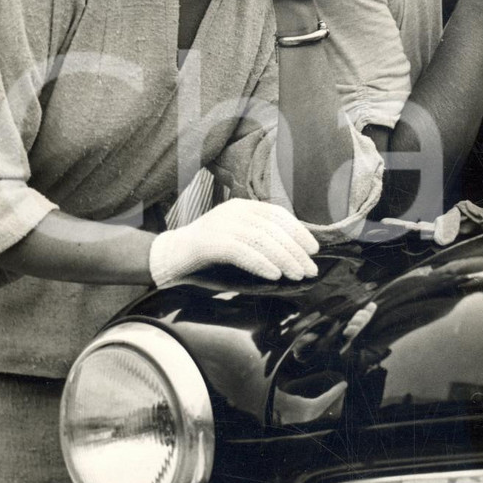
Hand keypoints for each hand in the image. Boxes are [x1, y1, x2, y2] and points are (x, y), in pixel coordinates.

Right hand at [149, 199, 319, 285]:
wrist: (169, 257)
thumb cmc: (208, 255)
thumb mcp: (238, 240)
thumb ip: (260, 240)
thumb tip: (295, 252)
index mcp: (241, 207)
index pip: (277, 214)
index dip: (298, 231)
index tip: (314, 250)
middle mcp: (232, 211)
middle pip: (272, 228)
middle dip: (295, 250)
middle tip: (310, 269)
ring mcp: (220, 224)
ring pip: (261, 239)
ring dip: (283, 259)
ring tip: (297, 275)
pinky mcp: (209, 242)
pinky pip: (242, 251)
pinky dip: (261, 263)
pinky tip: (274, 275)